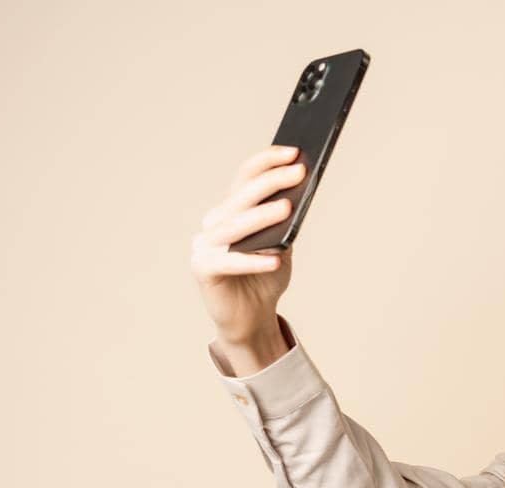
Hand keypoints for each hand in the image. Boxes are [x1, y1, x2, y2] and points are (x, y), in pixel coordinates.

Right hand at [190, 144, 306, 343]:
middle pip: (242, 197)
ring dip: (262, 216)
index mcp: (230, 211)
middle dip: (272, 181)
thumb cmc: (266, 279)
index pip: (245, 178)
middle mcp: (214, 223)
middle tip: (299, 171)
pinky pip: (230, 262)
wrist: (251, 317)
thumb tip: (301, 193)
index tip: (294, 152)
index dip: (267, 162)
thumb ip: (286, 223)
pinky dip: (253, 260)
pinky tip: (275, 259)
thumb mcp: (282, 246)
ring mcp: (205, 245)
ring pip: (235, 226)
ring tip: (288, 208)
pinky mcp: (203, 269)